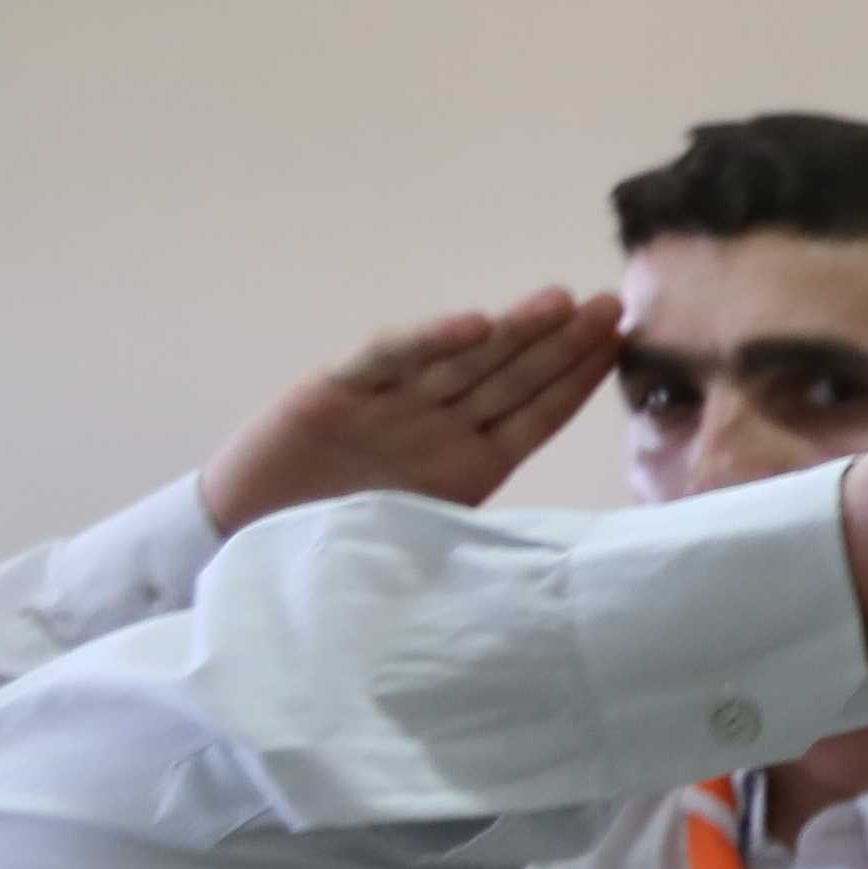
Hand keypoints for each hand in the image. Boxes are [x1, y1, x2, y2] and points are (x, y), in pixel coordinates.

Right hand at [192, 294, 618, 533]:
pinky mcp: (335, 391)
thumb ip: (491, 544)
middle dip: (559, 344)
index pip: (536, 415)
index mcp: (469, 462)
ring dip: (511, 332)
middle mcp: (435, 425)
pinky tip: (473, 324)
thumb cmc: (343, 549)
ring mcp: (389, 405)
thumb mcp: (436, 548)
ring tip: (562, 303)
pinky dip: (427, 341)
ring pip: (460, 361)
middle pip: (508, 377)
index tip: (620, 348)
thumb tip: (568, 565)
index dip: (576, 381)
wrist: (248, 542)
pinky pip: (388, 360)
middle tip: (609, 308)